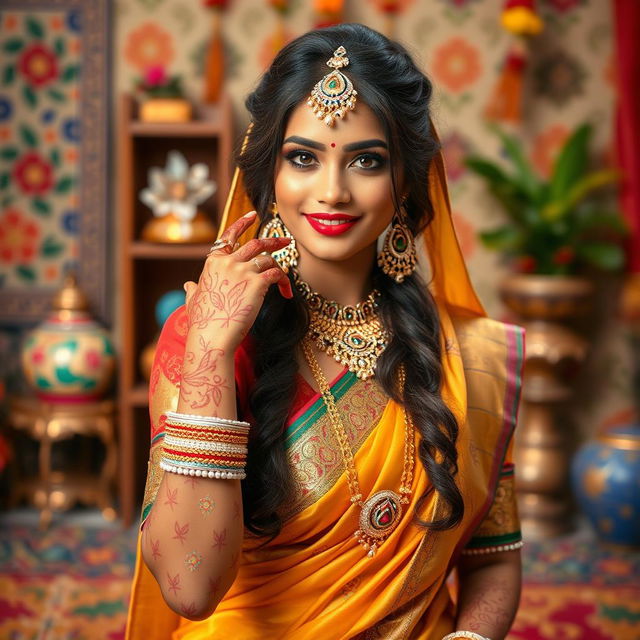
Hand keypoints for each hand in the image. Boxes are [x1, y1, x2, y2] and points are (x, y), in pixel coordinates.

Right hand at [182, 211, 292, 349]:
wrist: (212, 336)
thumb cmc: (203, 323)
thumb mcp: (193, 301)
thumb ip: (193, 290)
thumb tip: (188, 285)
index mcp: (212, 263)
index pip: (229, 237)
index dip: (242, 224)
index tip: (253, 215)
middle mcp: (228, 262)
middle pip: (255, 243)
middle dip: (273, 241)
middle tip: (285, 241)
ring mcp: (243, 271)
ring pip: (268, 259)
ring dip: (280, 265)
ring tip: (286, 277)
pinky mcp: (257, 282)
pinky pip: (276, 273)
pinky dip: (284, 281)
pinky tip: (286, 292)